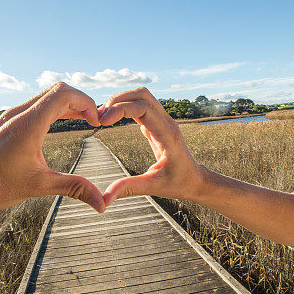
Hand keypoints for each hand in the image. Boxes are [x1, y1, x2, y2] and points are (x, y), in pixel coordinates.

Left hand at [0, 82, 104, 212]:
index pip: (64, 94)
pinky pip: (35, 105)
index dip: (86, 102)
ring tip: (83, 120)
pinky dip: (53, 109)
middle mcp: (20, 113)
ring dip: (67, 104)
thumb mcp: (39, 185)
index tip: (96, 121)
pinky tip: (61, 123)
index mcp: (29, 123)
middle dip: (80, 101)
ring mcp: (11, 115)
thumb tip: (102, 204)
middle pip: (57, 90)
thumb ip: (73, 187)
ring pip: (46, 96)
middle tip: (93, 120)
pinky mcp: (7, 121)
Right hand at [98, 87, 204, 206]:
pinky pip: (141, 106)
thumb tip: (104, 199)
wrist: (194, 179)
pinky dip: (125, 106)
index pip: (144, 109)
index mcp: (167, 134)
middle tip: (99, 117)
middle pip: (142, 95)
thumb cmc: (178, 183)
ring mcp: (163, 120)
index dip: (121, 109)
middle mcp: (166, 122)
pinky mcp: (157, 123)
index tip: (103, 122)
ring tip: (103, 117)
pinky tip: (111, 119)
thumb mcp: (153, 187)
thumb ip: (128, 189)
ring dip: (121, 100)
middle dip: (118, 100)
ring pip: (141, 96)